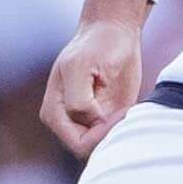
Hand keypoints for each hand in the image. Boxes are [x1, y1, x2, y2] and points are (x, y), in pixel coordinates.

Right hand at [40, 8, 148, 160]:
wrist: (113, 34)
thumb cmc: (95, 45)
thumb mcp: (80, 66)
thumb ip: (78, 101)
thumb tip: (92, 123)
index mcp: (54, 113)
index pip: (77, 144)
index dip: (99, 134)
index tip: (117, 113)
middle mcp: (68, 123)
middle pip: (90, 150)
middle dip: (110, 134)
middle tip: (124, 111)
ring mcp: (86, 124)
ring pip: (103, 146)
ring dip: (118, 131)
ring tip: (125, 108)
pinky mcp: (104, 121)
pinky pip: (114, 138)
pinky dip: (125, 128)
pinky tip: (128, 110)